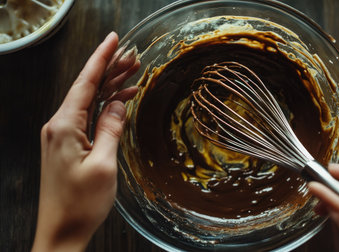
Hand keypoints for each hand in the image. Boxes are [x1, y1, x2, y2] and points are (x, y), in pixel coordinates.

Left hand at [32, 32, 138, 251]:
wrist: (61, 231)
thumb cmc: (80, 204)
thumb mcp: (103, 165)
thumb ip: (110, 130)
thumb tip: (118, 105)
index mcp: (64, 126)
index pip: (86, 82)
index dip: (101, 58)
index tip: (114, 40)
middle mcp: (59, 126)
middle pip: (87, 88)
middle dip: (110, 70)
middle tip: (133, 57)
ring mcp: (62, 135)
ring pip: (88, 102)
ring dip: (110, 88)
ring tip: (133, 75)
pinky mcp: (67, 145)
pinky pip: (87, 117)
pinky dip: (104, 107)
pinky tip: (120, 103)